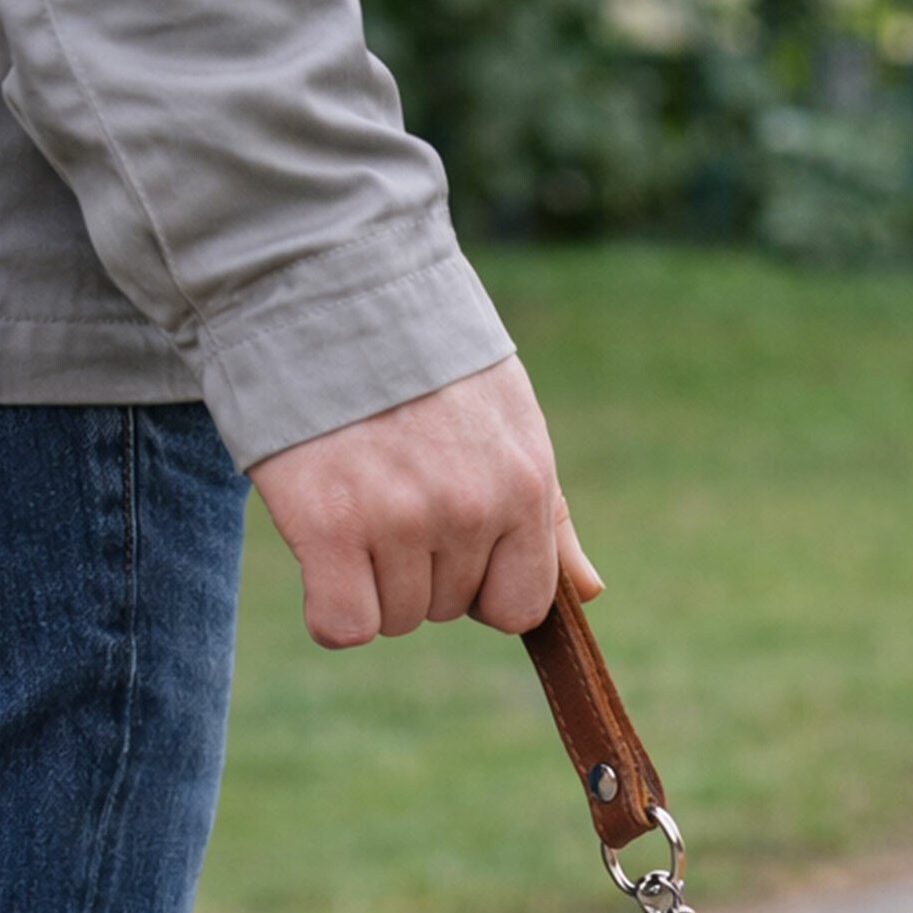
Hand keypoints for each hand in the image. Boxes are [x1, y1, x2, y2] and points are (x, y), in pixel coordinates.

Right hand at [248, 356, 601, 646]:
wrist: (332, 286)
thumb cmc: (423, 360)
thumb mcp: (510, 424)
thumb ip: (548, 518)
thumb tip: (589, 593)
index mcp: (524, 486)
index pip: (520, 607)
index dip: (483, 589)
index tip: (450, 543)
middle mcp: (471, 509)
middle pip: (446, 610)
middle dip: (419, 569)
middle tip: (387, 489)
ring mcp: (402, 519)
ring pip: (393, 619)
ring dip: (369, 578)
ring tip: (355, 496)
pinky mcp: (331, 526)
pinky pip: (343, 626)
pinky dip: (330, 608)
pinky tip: (323, 555)